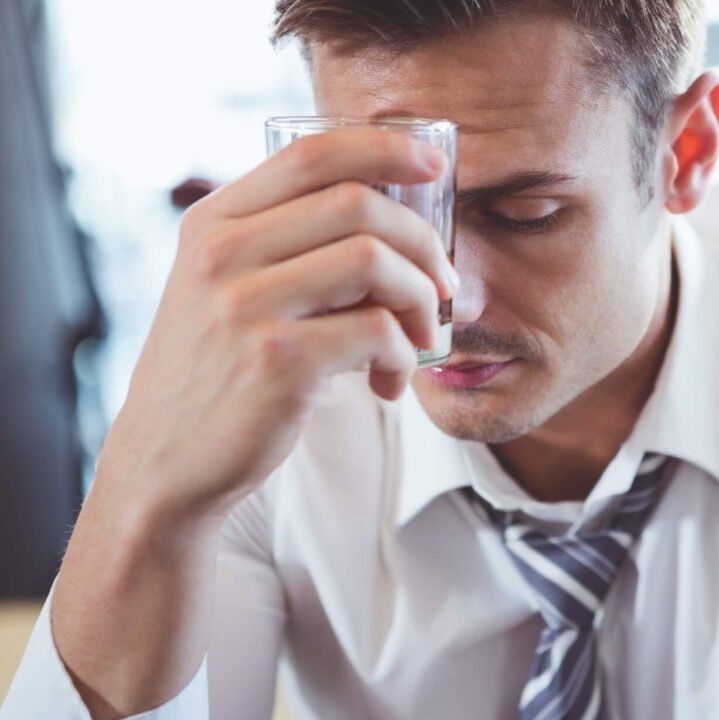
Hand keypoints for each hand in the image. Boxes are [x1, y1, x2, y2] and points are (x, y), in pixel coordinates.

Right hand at [100, 128, 456, 525]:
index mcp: (214, 222)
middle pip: (357, 203)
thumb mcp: (226, 289)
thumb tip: (398, 221)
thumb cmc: (219, 372)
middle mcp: (223, 253)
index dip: (384, 149)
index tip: (435, 167)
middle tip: (442, 284)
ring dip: (419, 301)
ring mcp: (246, 305)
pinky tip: (390, 383)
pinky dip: (404, 357)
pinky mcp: (278, 360)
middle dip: (422, 241)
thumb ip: (286, 246)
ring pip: (374, 261)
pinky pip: (377, 331)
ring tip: (418, 340)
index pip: (311, 155)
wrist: (166, 461)